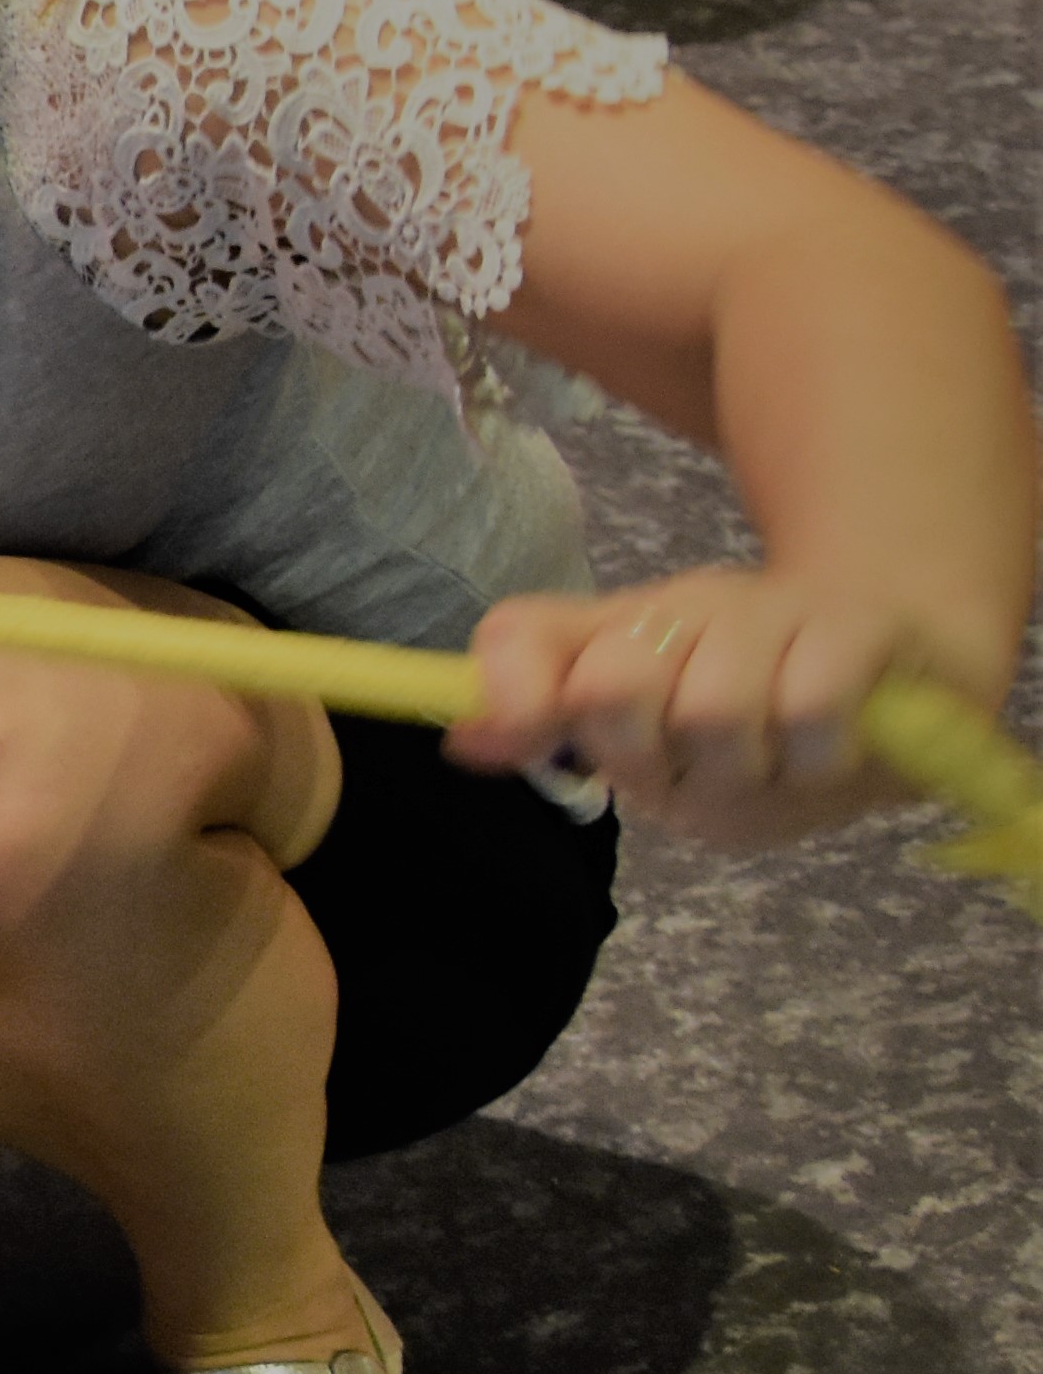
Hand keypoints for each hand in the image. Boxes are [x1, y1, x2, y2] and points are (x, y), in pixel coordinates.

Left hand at [456, 567, 964, 844]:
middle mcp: (682, 605)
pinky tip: (829, 753)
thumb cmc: (758, 701)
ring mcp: (772, 607)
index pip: (519, 636)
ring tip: (773, 760)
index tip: (543, 739)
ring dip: (746, 767)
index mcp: (616, 631)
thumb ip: (552, 724)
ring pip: (714, 709)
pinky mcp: (859, 621)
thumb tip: (463, 741)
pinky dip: (815, 758)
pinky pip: (809, 708)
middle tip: (698, 764)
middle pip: (613, 688)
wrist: (910, 662)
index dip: (514, 697)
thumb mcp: (651, 728)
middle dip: (654, 758)